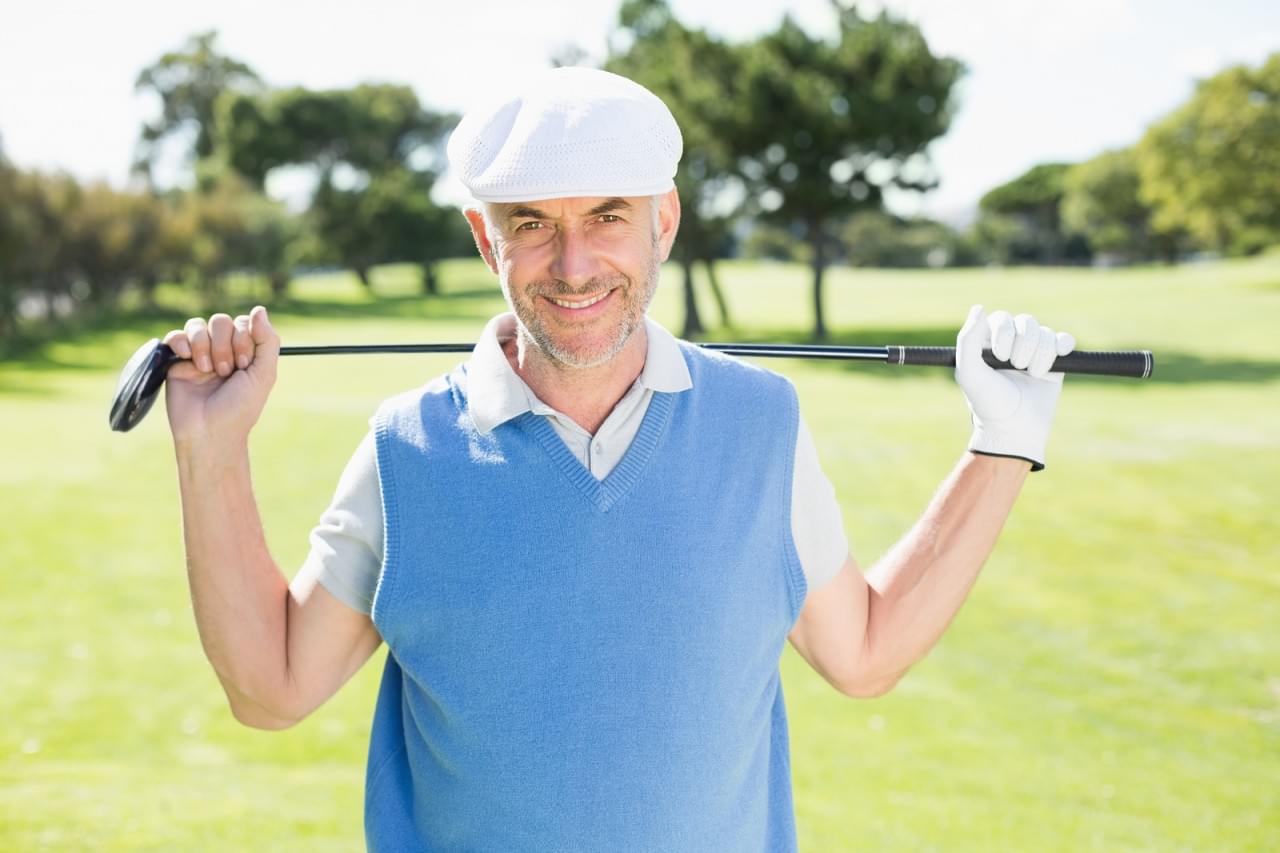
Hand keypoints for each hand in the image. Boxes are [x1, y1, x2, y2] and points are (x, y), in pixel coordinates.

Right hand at [162, 306, 279, 444]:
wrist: (209, 432)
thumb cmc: (240, 408)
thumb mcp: (263, 374)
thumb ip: (267, 340)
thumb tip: (259, 309)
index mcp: (244, 352)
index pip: (243, 323)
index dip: (243, 339)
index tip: (244, 365)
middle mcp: (222, 350)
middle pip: (221, 321)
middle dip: (225, 346)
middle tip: (226, 372)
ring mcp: (198, 354)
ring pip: (198, 325)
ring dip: (205, 346)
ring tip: (208, 371)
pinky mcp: (176, 361)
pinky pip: (176, 336)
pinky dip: (182, 343)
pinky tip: (189, 360)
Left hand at [954, 305, 1074, 470]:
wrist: (1015, 428)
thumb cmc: (988, 402)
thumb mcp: (969, 372)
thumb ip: (968, 339)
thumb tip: (979, 307)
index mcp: (988, 341)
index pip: (1002, 318)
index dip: (1005, 335)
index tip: (999, 358)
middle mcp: (1011, 343)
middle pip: (1027, 322)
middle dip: (1023, 346)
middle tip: (1016, 368)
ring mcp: (1033, 351)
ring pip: (1046, 333)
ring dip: (1040, 354)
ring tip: (1031, 375)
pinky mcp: (1054, 361)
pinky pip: (1064, 339)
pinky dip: (1062, 348)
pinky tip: (1053, 364)